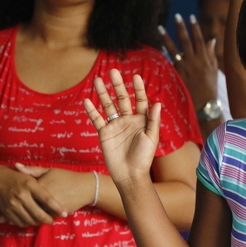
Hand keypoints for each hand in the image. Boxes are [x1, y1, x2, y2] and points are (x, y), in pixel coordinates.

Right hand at [0, 166, 63, 226]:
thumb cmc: (15, 177)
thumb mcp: (29, 175)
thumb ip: (43, 181)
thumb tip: (55, 184)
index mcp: (29, 184)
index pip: (47, 199)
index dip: (57, 208)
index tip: (64, 213)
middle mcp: (21, 195)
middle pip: (39, 213)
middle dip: (48, 219)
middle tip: (53, 220)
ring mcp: (13, 204)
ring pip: (30, 220)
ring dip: (38, 223)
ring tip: (44, 221)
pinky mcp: (6, 211)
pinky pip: (19, 222)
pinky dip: (27, 223)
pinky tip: (32, 221)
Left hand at [14, 165, 96, 214]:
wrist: (86, 187)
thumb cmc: (67, 177)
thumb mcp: (50, 171)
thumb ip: (32, 170)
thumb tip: (16, 166)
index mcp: (39, 185)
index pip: (21, 193)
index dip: (16, 196)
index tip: (11, 198)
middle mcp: (43, 196)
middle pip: (25, 205)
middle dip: (20, 208)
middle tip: (14, 210)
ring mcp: (50, 205)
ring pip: (34, 213)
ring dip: (29, 216)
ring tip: (25, 215)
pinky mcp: (57, 213)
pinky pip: (44, 218)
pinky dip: (40, 219)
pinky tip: (38, 217)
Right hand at [83, 70, 160, 186]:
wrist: (130, 174)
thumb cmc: (144, 157)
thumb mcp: (151, 138)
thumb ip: (153, 120)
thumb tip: (158, 103)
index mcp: (142, 120)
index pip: (140, 100)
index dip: (138, 88)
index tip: (135, 76)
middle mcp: (128, 120)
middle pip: (122, 99)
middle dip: (117, 85)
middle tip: (113, 71)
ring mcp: (115, 125)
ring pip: (108, 106)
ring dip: (102, 93)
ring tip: (97, 79)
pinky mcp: (104, 133)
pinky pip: (97, 119)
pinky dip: (92, 110)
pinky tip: (87, 100)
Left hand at [159, 14, 218, 110]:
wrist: (204, 103)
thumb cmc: (210, 87)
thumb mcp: (214, 69)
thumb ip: (211, 53)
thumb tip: (211, 39)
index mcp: (204, 58)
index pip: (199, 39)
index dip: (195, 28)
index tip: (191, 17)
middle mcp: (194, 60)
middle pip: (187, 41)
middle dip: (181, 28)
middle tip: (177, 16)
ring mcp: (185, 67)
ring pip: (174, 49)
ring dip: (166, 37)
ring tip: (160, 27)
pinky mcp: (177, 73)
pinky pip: (169, 61)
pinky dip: (163, 53)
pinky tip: (156, 46)